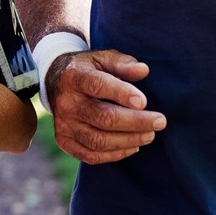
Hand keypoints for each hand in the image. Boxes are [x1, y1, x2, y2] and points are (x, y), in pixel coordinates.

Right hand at [47, 50, 165, 164]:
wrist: (55, 82)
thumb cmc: (88, 69)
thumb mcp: (103, 58)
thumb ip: (123, 63)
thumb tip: (143, 71)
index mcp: (74, 76)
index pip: (98, 85)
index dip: (122, 94)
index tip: (144, 102)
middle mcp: (66, 102)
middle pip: (103, 118)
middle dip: (136, 122)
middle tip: (160, 122)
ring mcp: (63, 124)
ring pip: (99, 141)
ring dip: (129, 140)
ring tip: (150, 135)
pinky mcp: (64, 141)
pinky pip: (91, 156)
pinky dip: (115, 154)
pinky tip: (133, 146)